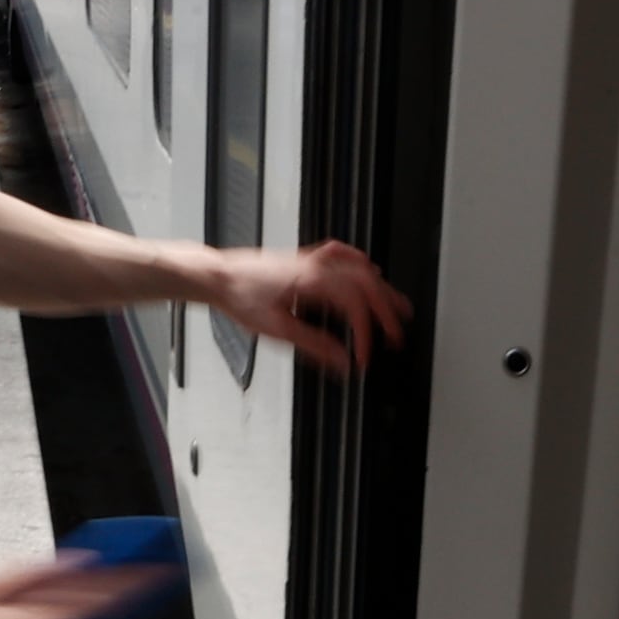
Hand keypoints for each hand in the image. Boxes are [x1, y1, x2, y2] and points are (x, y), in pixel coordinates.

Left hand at [204, 238, 408, 378]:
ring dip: (382, 289)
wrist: (220, 276)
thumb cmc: (241, 297)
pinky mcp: (308, 259)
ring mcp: (314, 259)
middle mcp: (319, 266)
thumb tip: (342, 362)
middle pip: (367, 284)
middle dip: (387, 311)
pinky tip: (370, 269)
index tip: (364, 357)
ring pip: (361, 269)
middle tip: (397, 336)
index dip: (366, 333)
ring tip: (399, 307)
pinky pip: (344, 255)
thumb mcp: (277, 330)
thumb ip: (314, 346)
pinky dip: (362, 264)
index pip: (355, 306)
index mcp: (314, 282)